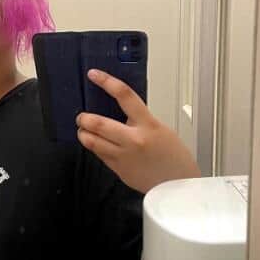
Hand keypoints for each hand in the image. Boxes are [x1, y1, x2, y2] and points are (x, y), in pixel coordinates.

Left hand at [76, 69, 201, 193]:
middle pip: (99, 123)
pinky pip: (99, 155)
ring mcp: (124, 156)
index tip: (94, 75)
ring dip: (84, 134)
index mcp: (148, 125)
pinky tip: (96, 144)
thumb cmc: (174, 157)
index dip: (106, 82)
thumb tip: (121, 113)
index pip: (124, 96)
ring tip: (84, 130)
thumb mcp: (161, 129)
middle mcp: (134, 140)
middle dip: (84, 118)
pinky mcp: (119, 170)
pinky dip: (94, 147)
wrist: (178, 184)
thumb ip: (140, 120)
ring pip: (92, 141)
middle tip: (82, 116)